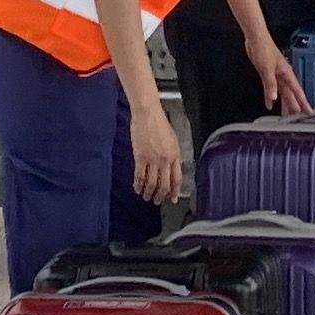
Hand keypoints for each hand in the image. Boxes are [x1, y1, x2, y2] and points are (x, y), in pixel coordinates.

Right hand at [126, 92, 188, 207]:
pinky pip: (139, 176)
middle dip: (161, 196)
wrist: (148, 113)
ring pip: (152, 183)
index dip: (175, 191)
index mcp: (175, 154)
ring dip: (149, 193)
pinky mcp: (140, 157)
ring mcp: (152, 159)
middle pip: (164, 184)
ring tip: (146, 197)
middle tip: (158, 201)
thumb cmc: (159, 122)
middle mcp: (165, 159)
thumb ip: (172, 155)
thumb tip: (172, 168)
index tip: (174, 198)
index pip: (177, 178)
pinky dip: (138, 185)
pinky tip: (137, 188)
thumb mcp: (172, 139)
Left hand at [260, 46, 309, 116]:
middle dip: (295, 106)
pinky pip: (272, 88)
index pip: (297, 91)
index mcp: (286, 73)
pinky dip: (271, 96)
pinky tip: (270, 103)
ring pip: (283, 93)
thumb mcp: (267, 69)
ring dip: (284, 103)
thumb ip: (270, 84)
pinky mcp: (268, 73)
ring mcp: (276, 74)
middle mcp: (283, 75)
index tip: (308, 111)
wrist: (256, 38)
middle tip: (298, 118)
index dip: (303, 102)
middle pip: (291, 94)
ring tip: (286, 115)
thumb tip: (273, 97)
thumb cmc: (264, 48)